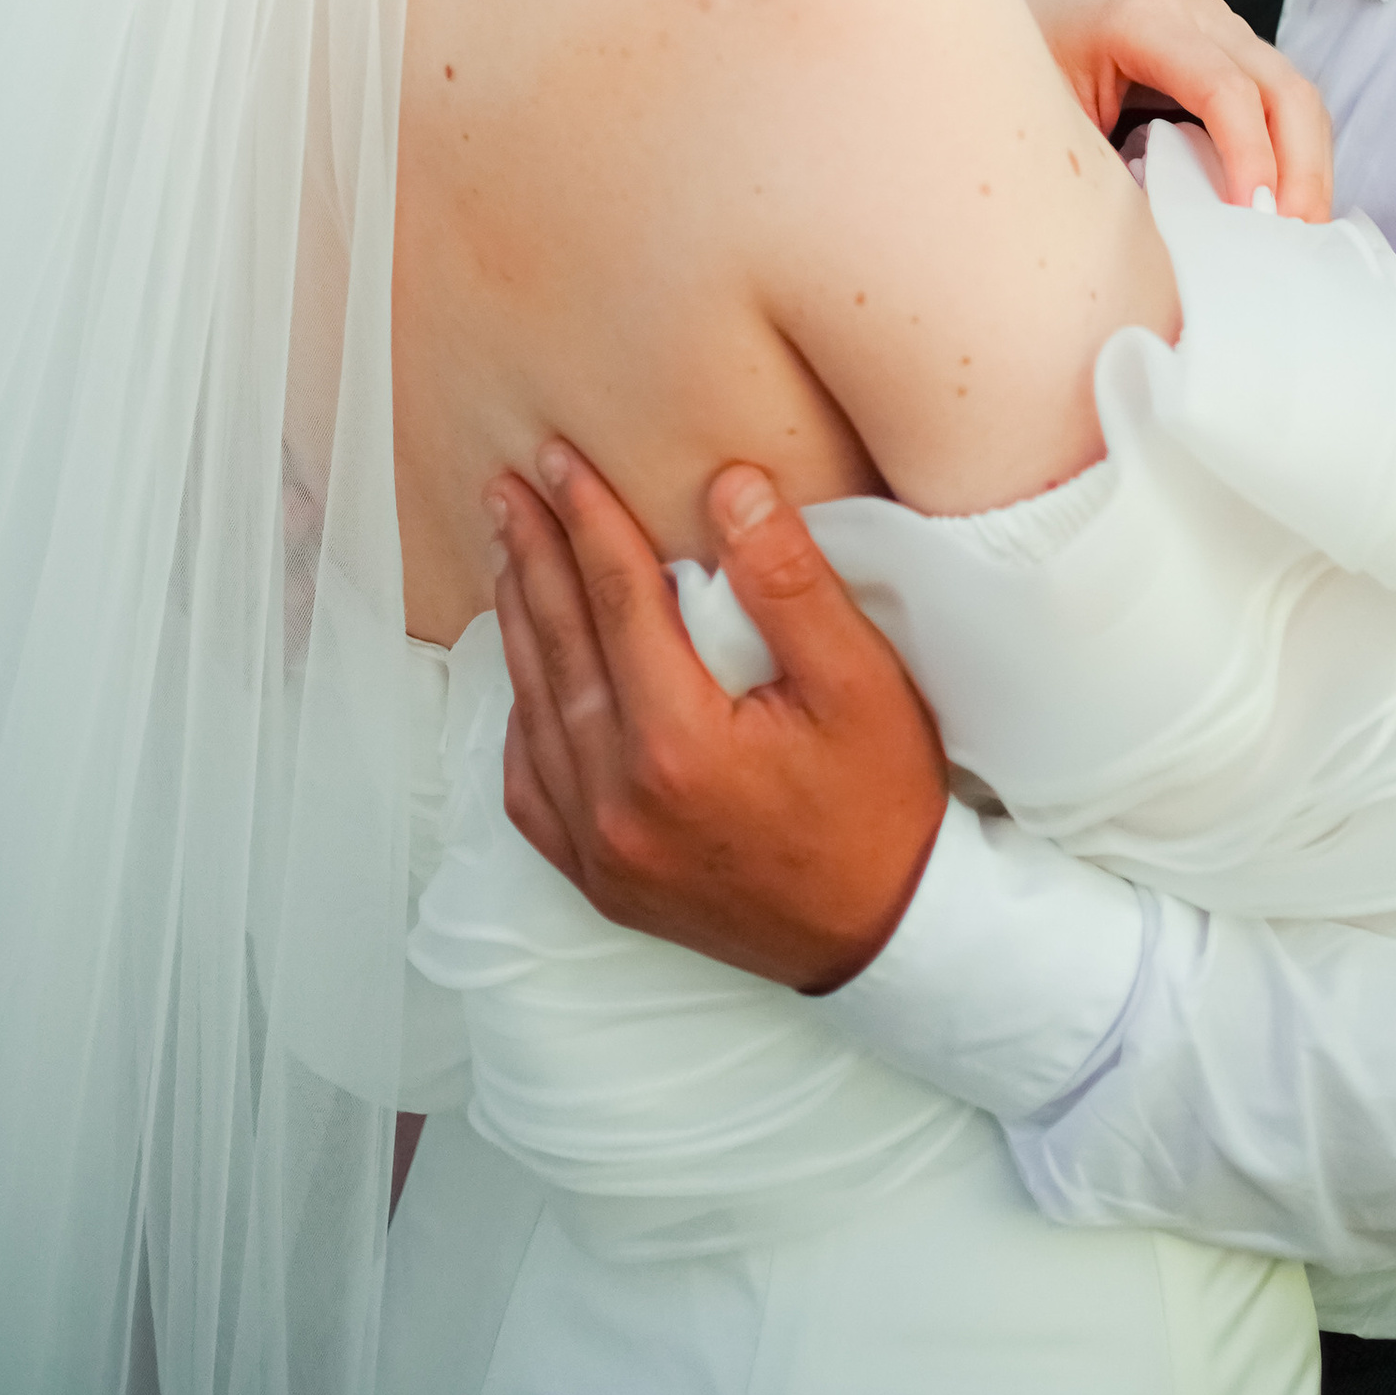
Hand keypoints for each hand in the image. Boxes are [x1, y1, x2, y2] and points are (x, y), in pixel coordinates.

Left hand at [489, 448, 949, 991]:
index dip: (587, 519)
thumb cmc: (883, 804)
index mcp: (678, 744)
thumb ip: (788, 581)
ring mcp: (601, 852)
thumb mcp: (860, 681)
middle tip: (508, 488)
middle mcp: (619, 802)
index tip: (558, 457)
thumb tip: (729, 487)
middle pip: (560, 649)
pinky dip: (522, 720)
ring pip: (536, 714)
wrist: (887, 938)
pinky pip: (533, 791)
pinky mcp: (602, 883)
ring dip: (519, 625)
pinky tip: (527, 677)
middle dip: (533, 556)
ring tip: (510, 555)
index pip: (616, 600)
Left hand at [1009, 0, 1332, 217]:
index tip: (1249, 220)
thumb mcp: (1045, 110)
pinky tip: (1280, 208)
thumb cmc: (1030, 50)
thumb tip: (1155, 246)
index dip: (1247, 156)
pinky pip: (1282, 104)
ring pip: (1297, 97)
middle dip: (1299, 171)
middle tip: (1291, 244)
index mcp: (1141, 20)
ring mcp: (1223, 30)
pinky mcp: (1233, 53)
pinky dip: (1293, 156)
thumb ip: (1096, 164)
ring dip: (1307, 169)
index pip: (1223, 87)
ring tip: (1295, 239)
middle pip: (1282, 89)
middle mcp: (1197, 15)